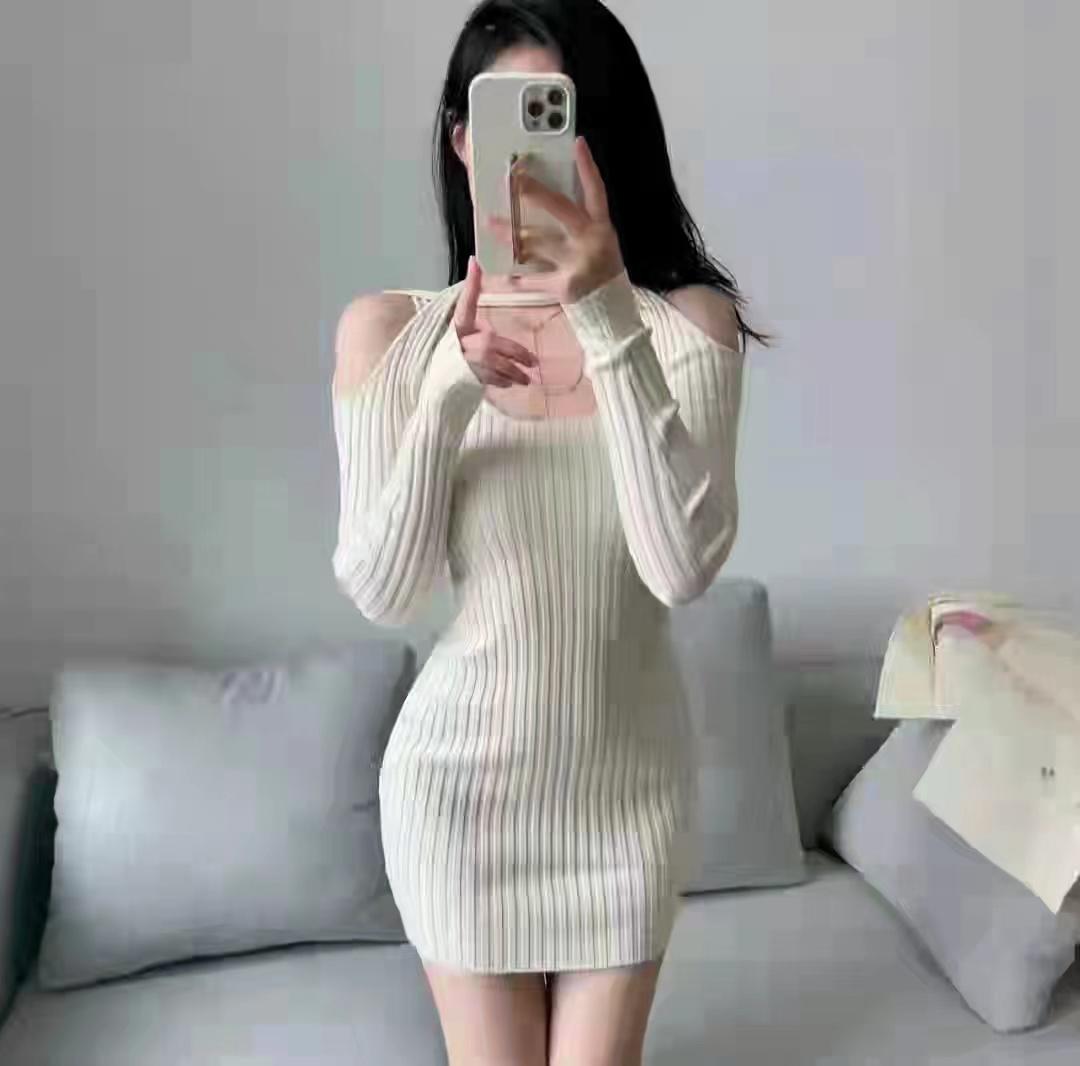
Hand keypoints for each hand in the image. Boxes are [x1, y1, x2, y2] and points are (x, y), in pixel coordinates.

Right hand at [454, 257, 537, 387]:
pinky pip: (491, 379)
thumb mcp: (465, 335)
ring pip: (495, 365)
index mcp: (459, 326)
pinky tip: (510, 383)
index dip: (470, 283)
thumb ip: (480, 328)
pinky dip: (503, 382)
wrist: (437, 381)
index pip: (465, 301)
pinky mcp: (467, 378)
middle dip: (516, 353)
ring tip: (528, 379)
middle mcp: (461, 341)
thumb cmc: (455, 353)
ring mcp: (464, 361)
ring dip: (515, 373)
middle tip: (534, 362)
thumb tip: (497, 326)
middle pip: (491, 342)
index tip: (475, 261)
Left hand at [484, 136, 625, 303]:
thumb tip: (546, 197)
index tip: (577, 143)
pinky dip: (517, 276)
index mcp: (601, 226)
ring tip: (491, 224)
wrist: (610, 307)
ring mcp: (576, 263)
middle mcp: (589, 241)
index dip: (587, 166)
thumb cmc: (599, 267)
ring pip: (538, 242)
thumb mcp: (600, 239)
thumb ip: (580, 220)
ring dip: (512, 234)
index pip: (596, 190)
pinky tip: (503, 273)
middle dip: (534, 192)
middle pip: (560, 209)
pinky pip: (534, 278)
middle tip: (513, 180)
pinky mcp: (563, 285)